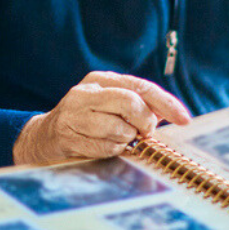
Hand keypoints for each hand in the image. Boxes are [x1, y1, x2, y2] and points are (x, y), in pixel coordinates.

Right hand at [14, 71, 191, 165]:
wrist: (44, 136)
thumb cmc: (86, 120)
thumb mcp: (110, 105)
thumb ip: (138, 106)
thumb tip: (170, 115)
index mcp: (102, 79)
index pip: (141, 87)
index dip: (166, 103)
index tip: (184, 119)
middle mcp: (87, 92)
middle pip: (130, 103)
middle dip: (144, 124)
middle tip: (142, 133)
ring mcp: (74, 113)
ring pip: (119, 128)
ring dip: (126, 140)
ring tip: (118, 139)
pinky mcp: (68, 134)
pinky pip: (105, 147)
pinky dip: (112, 150)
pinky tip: (104, 146)